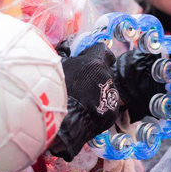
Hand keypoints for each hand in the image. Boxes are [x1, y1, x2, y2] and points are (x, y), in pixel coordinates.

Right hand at [48, 43, 119, 161]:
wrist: (63, 124)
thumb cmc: (57, 92)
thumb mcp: (58, 69)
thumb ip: (65, 55)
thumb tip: (65, 47)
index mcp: (95, 63)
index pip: (101, 50)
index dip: (93, 53)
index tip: (85, 59)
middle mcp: (107, 76)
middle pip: (103, 69)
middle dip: (94, 74)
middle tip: (80, 83)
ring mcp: (112, 94)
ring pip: (105, 87)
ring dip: (96, 90)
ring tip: (81, 100)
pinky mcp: (113, 110)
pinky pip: (106, 104)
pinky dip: (98, 106)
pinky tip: (85, 111)